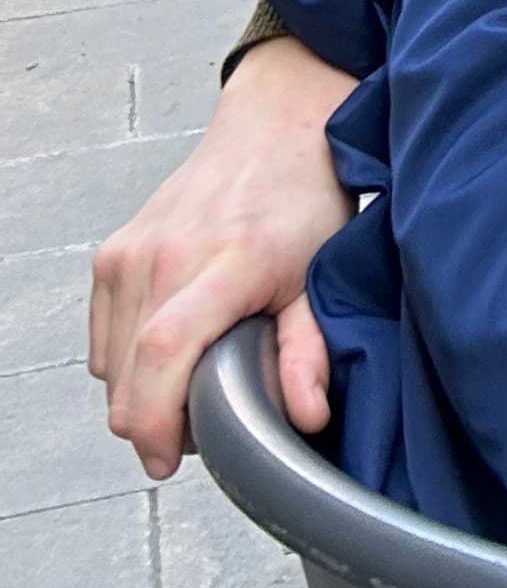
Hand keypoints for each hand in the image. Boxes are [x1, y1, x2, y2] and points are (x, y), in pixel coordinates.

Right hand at [88, 34, 353, 478]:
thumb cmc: (305, 200)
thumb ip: (310, 352)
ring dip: (142, 391)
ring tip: (197, 375)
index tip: (169, 459)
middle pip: (127, 375)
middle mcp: (164, 254)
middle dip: (156, 422)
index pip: (163, 352)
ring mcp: (129, 251)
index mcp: (225, 261)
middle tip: (205, 421)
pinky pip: (103, 338)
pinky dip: (128, 360)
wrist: (275, 128)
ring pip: (109, 365)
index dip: (157, 421)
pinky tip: (175, 346)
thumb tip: (307, 416)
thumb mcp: (323, 278)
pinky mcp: (111, 253)